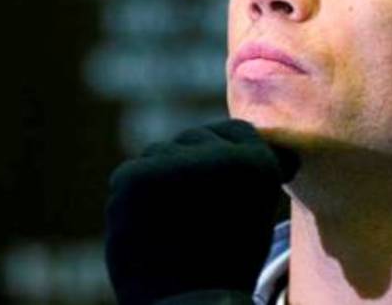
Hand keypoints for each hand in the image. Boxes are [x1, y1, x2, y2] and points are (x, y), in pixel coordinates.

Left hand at [105, 119, 298, 303]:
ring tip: (173, 222)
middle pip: (194, 139)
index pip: (234, 131)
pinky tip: (149, 226)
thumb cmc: (228, 260)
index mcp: (257, 161)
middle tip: (196, 213)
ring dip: (162, 178)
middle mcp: (217, 154)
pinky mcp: (133, 176)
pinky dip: (135, 195)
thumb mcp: (257, 207)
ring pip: (160, 154)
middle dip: (191, 167)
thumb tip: (259, 134)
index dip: (225, 156)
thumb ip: (250, 164)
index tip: (222, 189)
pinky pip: (132, 172)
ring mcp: (172, 163)